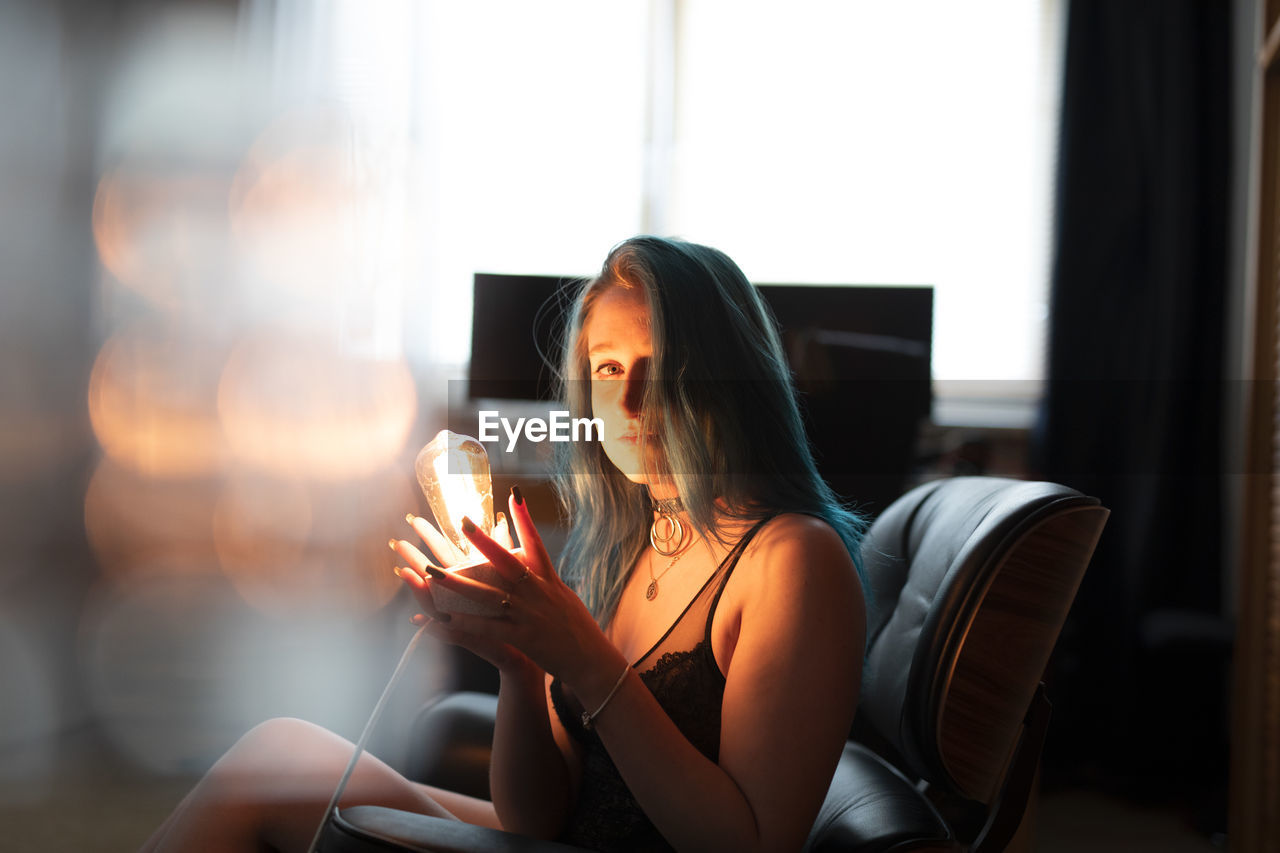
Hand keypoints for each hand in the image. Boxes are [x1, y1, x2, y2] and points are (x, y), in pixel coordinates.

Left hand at [397, 487, 617, 688]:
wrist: (590, 660)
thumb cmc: (578, 629)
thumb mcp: (564, 597)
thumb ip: (544, 581)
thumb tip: (531, 564)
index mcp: (549, 580)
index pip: (536, 543)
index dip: (524, 519)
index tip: (514, 494)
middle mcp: (538, 592)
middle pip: (507, 562)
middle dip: (483, 542)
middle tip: (463, 522)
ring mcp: (529, 614)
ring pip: (489, 594)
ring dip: (458, 584)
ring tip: (433, 572)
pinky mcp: (523, 637)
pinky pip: (490, 628)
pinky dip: (468, 622)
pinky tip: (446, 617)